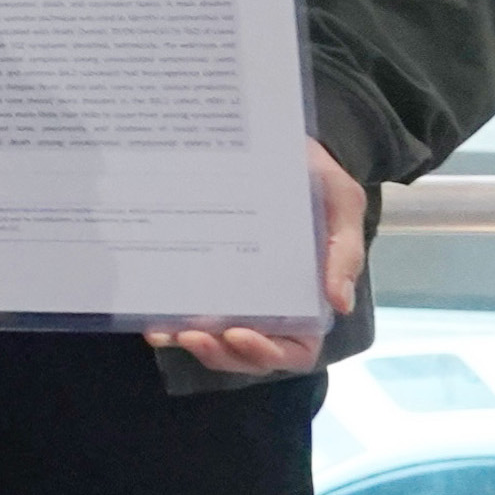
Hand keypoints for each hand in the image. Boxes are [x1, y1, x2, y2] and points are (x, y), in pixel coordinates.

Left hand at [152, 142, 365, 375]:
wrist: (272, 142)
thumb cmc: (314, 174)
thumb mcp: (341, 201)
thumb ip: (344, 248)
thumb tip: (340, 302)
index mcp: (307, 297)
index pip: (295, 347)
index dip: (268, 352)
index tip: (239, 334)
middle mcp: (269, 303)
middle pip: (247, 352)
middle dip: (220, 353)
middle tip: (193, 334)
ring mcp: (232, 292)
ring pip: (213, 339)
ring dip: (190, 342)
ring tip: (167, 331)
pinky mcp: (201, 274)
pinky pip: (186, 309)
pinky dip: (169, 322)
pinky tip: (151, 319)